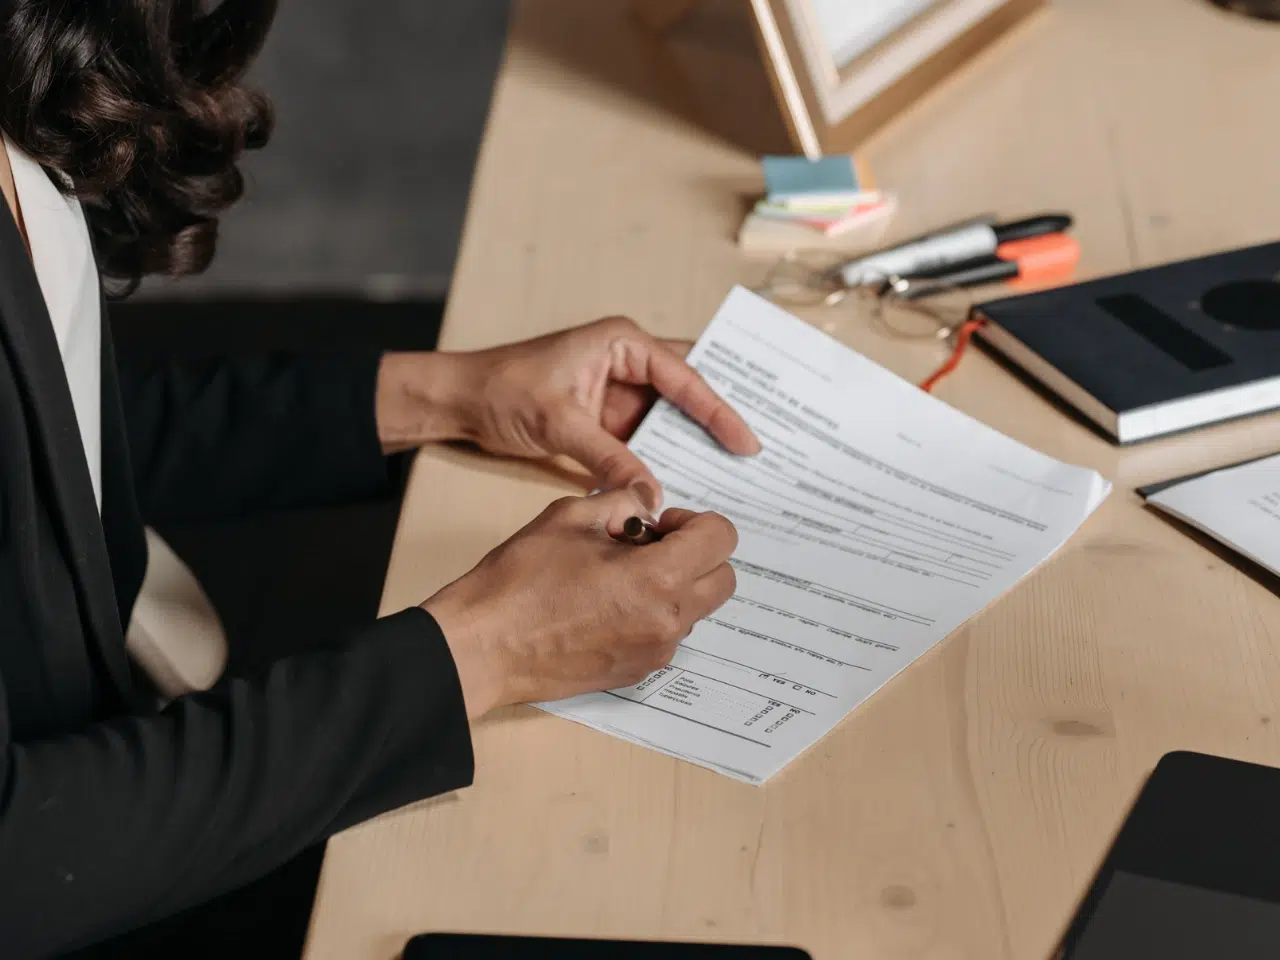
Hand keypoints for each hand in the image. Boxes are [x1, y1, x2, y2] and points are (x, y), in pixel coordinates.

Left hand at [375, 317, 759, 510]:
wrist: (460, 402)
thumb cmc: (501, 390)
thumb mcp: (559, 424)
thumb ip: (608, 457)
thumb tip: (648, 494)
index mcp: (622, 342)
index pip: (684, 376)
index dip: (719, 410)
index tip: (746, 442)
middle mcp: (628, 362)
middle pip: (689, 392)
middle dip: (721, 420)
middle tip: (760, 454)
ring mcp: (620, 393)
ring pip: (672, 420)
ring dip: (697, 445)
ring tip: (736, 474)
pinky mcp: (609, 421)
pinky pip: (649, 440)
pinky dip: (667, 460)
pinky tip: (690, 482)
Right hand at [422, 488, 737, 718]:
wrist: (483, 646)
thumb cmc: (519, 580)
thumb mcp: (570, 516)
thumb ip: (621, 501)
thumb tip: (645, 502)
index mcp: (658, 577)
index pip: (721, 539)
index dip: (693, 521)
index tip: (658, 525)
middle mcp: (668, 620)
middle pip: (723, 579)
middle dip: (696, 554)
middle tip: (648, 546)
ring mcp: (654, 652)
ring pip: (697, 609)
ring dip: (677, 585)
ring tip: (620, 576)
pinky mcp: (636, 673)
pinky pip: (668, 635)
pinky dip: (654, 613)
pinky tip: (606, 605)